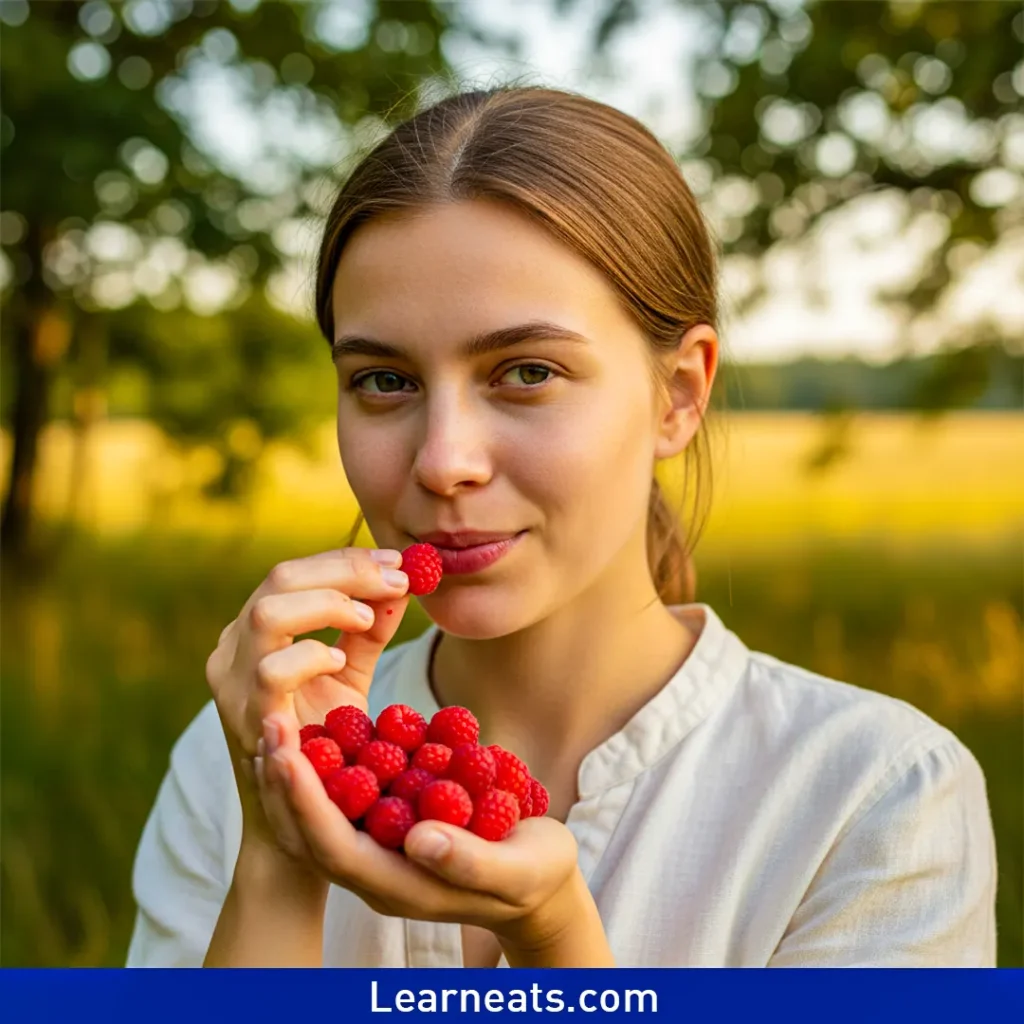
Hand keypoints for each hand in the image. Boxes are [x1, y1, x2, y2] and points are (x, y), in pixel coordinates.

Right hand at [205, 546, 410, 850]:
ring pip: (267, 613)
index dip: (347, 561)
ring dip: (327, 606)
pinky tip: (340, 662)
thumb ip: (366, 629)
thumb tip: (401, 581)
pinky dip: (309, 657)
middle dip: (345, 571)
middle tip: (396, 579)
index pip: (294, 573)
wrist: (298, 822)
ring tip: (368, 619)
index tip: (399, 562)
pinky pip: (270, 673)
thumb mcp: (347, 674)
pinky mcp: (245, 721)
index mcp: (254, 631)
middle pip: (280, 578)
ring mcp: (231, 685)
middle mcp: (233, 650)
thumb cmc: (323, 741)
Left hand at [254, 712, 585, 958]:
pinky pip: (351, 789)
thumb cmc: (535, 877)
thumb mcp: (515, 870)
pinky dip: (330, 756)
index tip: (284, 754)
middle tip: (266, 722)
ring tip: (274, 716)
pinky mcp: (395, 816)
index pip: (334, 846)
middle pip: (313, 826)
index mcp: (397, 885)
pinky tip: (318, 719)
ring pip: (324, 806)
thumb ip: (468, 861)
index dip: (306, 801)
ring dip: (298, 763)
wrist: (543, 878)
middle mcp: (378, 865)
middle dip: (286, 776)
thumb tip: (420, 838)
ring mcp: (383, 842)